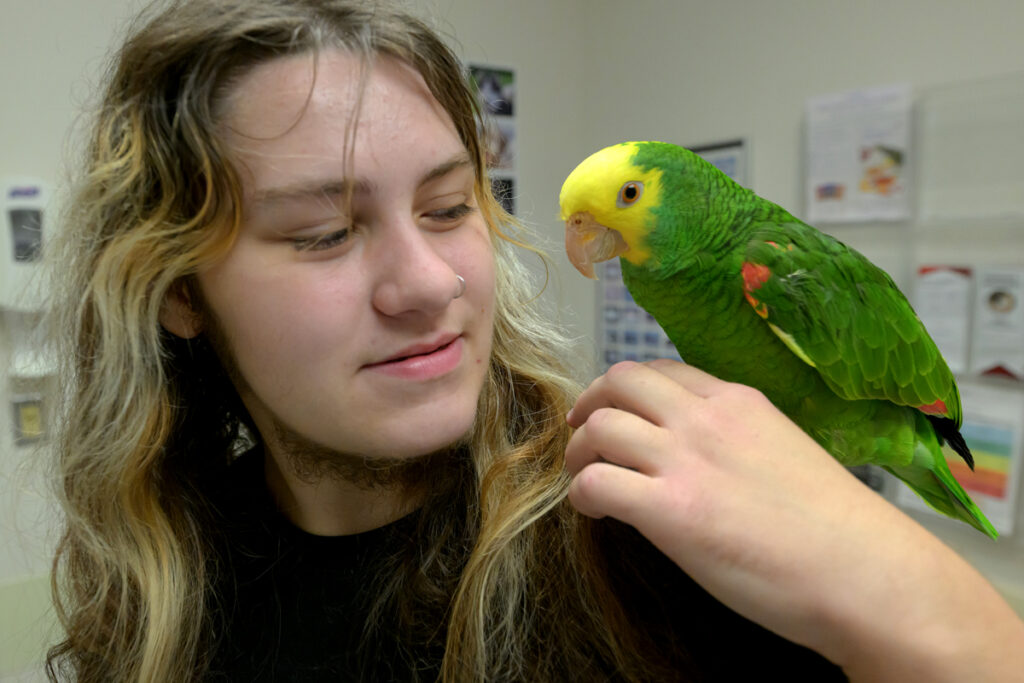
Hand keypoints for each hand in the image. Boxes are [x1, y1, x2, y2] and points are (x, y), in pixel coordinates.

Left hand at [565, 360, 1023, 681]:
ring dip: (579, 450)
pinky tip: (595, 511)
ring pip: (600, 425)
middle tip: (581, 433)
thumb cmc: (836, 528)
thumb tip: (696, 455)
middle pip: (621, 380)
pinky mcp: (671, 510)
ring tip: (584, 477)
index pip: (663, 370)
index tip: (616, 411)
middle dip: (590, 403)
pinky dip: (583, 493)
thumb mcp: (785, 451)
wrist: (865, 573)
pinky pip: (597, 481)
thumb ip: (735, 441)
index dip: (627, 389)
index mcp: (739, 402)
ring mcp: (686, 460)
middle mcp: (706, 419)